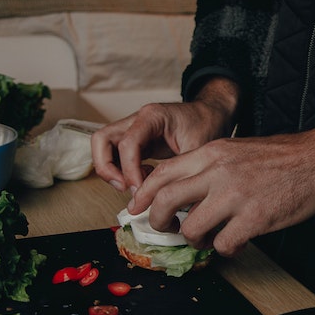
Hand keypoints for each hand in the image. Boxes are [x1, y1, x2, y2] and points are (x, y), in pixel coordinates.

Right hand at [91, 78, 239, 192]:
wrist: (212, 114)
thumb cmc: (207, 124)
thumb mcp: (198, 148)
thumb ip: (180, 171)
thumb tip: (167, 200)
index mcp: (152, 116)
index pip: (127, 143)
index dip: (129, 170)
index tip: (140, 190)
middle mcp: (137, 120)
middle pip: (102, 140)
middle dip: (107, 168)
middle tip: (125, 188)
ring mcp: (134, 129)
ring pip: (104, 147)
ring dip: (112, 171)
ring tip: (135, 187)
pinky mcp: (137, 141)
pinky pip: (117, 156)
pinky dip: (124, 171)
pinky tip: (144, 180)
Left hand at [128, 123, 314, 256]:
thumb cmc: (282, 157)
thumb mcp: (237, 149)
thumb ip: (210, 167)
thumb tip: (184, 193)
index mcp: (212, 152)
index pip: (162, 173)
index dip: (143, 195)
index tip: (138, 210)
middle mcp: (218, 171)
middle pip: (166, 200)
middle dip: (159, 222)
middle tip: (167, 230)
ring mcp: (235, 196)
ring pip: (191, 228)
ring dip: (195, 240)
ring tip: (209, 238)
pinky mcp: (254, 218)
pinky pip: (223, 244)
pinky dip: (225, 249)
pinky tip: (237, 242)